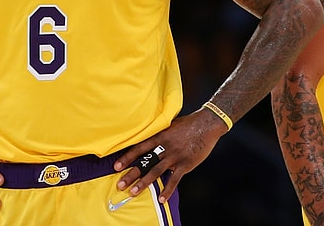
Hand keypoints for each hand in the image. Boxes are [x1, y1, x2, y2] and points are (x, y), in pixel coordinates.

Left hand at [113, 107, 227, 202]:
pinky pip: (174, 180)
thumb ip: (159, 133)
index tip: (116, 166)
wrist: (207, 124)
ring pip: (156, 171)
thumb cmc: (188, 124)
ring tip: (133, 192)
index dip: (127, 158)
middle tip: (120, 185)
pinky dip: (168, 190)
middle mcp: (164, 147)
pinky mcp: (185, 164)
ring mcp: (175, 156)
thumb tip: (149, 138)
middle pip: (144, 162)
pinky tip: (162, 199)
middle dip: (131, 174)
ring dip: (143, 183)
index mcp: (160, 137)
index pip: (139, 148)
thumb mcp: (170, 125)